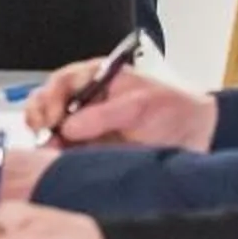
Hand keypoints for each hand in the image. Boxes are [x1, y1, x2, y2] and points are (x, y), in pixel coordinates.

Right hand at [28, 63, 215, 149]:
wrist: (198, 137)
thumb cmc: (174, 110)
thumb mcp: (141, 105)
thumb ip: (105, 115)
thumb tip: (70, 125)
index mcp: (99, 80)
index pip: (63, 81)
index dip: (52, 96)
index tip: (52, 114)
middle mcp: (88, 102)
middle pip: (48, 103)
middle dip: (40, 115)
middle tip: (43, 129)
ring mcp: (88, 128)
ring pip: (51, 130)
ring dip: (44, 137)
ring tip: (50, 147)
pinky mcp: (91, 152)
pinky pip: (65, 153)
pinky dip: (55, 156)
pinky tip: (55, 158)